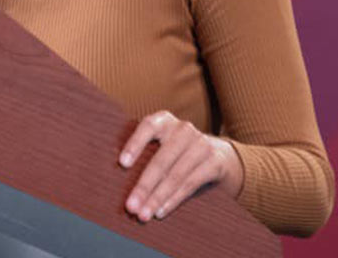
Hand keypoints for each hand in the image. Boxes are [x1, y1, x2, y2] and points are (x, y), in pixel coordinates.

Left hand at [118, 110, 243, 222]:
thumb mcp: (162, 146)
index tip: (122, 164)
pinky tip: (160, 211)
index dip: (135, 144)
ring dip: (157, 198)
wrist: (220, 156)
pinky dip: (174, 200)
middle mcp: (184, 129)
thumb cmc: (177, 154)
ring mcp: (202, 144)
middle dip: (144, 186)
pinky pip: (191, 183)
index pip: (148, 126)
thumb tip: (117, 183)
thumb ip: (145, 156)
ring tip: (144, 215)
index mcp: (165, 121)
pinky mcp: (215, 162)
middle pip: (160, 160)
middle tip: (130, 207)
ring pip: (175, 176)